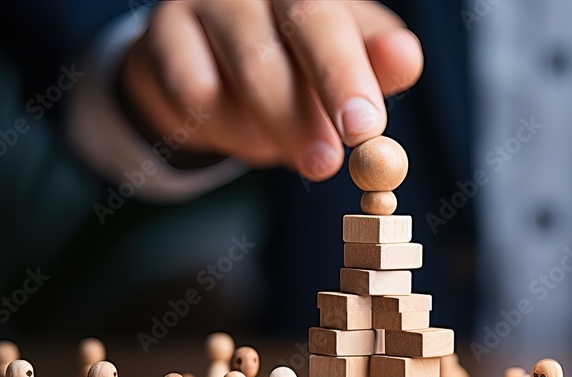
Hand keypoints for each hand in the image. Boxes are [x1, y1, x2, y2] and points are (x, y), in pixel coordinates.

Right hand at [120, 0, 422, 179]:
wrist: (210, 67)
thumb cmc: (295, 67)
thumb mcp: (346, 71)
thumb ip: (376, 69)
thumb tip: (405, 58)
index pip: (335, 19)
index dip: (350, 73)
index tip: (365, 128)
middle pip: (301, 24)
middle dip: (324, 95)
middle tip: (329, 162)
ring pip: (250, 65)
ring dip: (277, 125)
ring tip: (295, 153)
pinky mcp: (165, 31)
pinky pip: (197, 92)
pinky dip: (226, 127)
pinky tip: (240, 128)